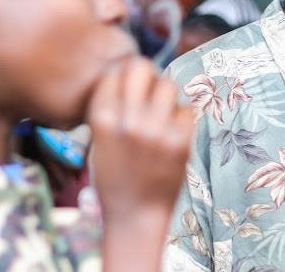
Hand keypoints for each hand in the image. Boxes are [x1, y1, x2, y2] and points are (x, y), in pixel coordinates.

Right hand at [87, 57, 194, 222]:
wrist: (136, 216)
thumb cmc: (114, 177)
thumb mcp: (98, 141)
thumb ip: (110, 107)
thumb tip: (127, 70)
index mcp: (102, 119)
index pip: (115, 71)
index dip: (122, 75)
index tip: (127, 85)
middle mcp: (128, 122)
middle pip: (142, 67)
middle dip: (146, 76)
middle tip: (148, 91)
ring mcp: (156, 132)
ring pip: (168, 84)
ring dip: (165, 95)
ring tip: (161, 113)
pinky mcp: (181, 142)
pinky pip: (187, 108)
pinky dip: (181, 117)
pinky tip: (173, 131)